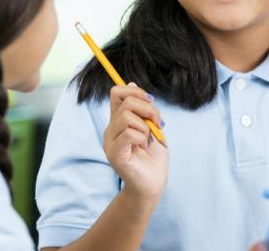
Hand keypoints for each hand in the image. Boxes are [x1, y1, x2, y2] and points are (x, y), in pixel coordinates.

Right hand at [103, 83, 167, 204]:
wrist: (153, 184)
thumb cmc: (153, 157)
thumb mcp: (151, 127)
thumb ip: (142, 109)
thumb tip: (132, 84)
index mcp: (118, 121)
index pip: (117, 93)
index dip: (134, 91)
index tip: (150, 101)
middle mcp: (111, 129)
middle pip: (126, 101)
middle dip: (149, 109)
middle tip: (157, 124)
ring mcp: (110, 142)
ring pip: (127, 116)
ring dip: (146, 126)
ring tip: (149, 139)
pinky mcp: (114, 154)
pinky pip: (129, 133)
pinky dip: (143, 138)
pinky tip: (144, 147)